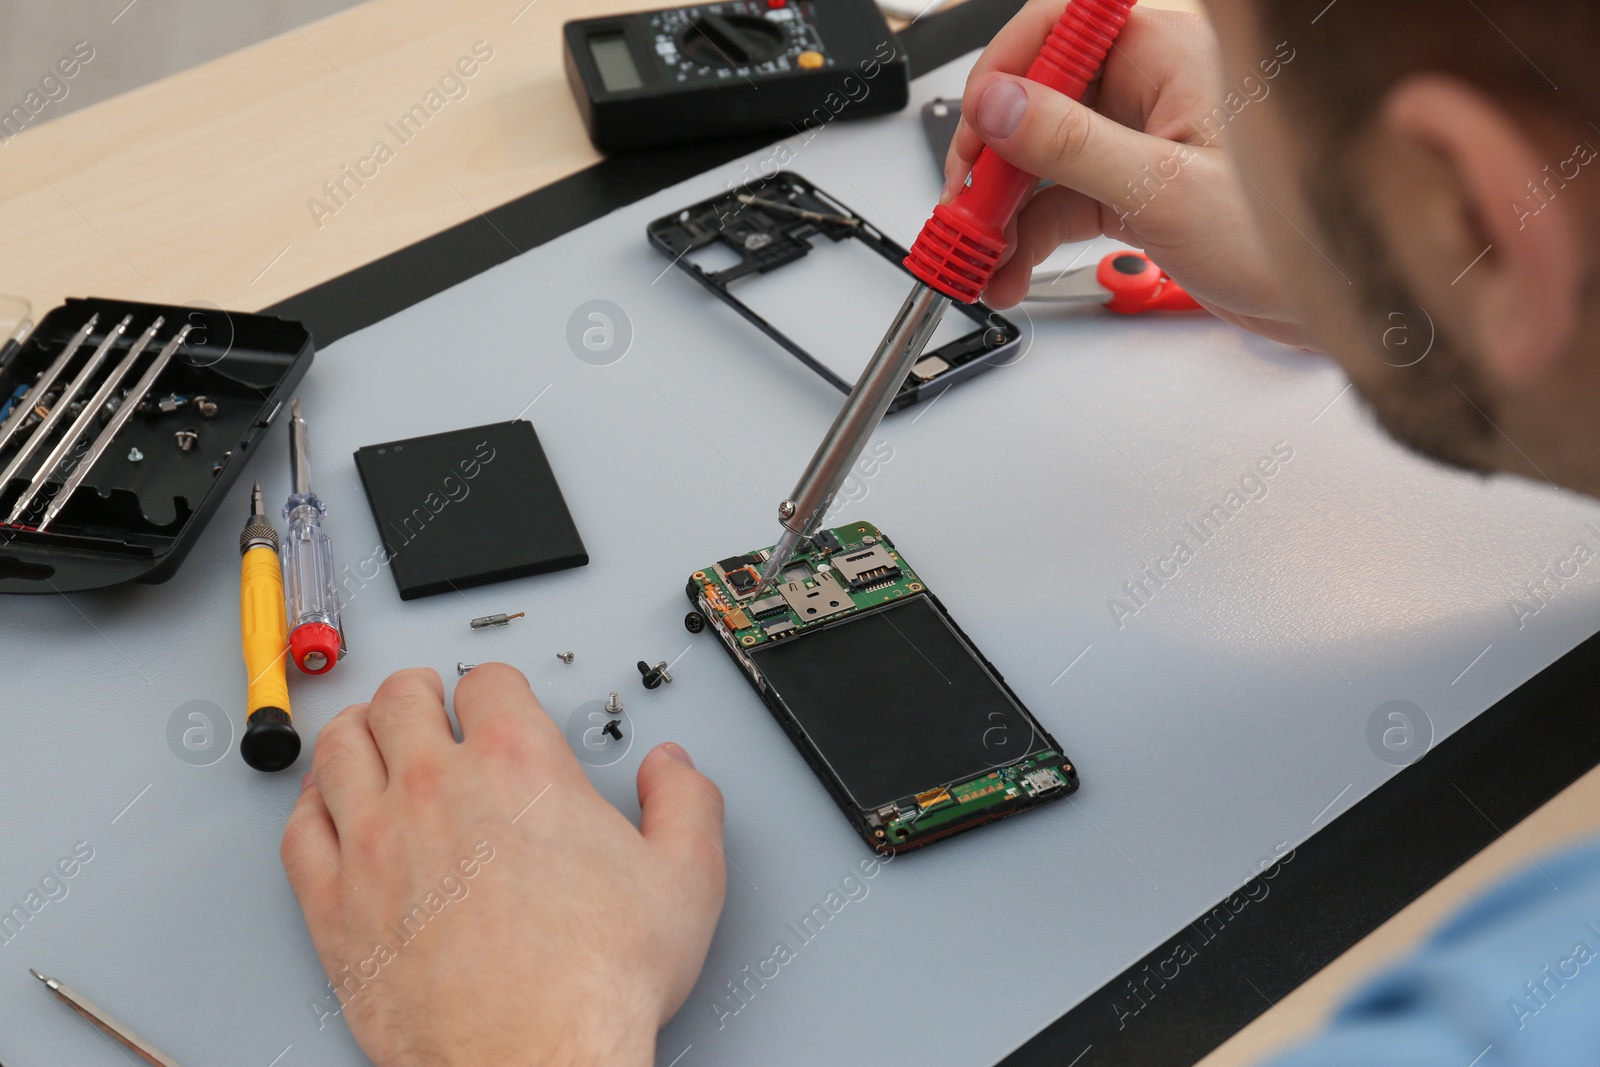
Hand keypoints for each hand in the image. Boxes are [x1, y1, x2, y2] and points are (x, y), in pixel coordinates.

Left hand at [280, 665, 726, 1066]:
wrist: (536, 1061)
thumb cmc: (596, 982)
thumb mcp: (686, 877)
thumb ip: (686, 802)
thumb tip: (672, 769)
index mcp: (518, 765)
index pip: (488, 683)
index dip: (496, 685)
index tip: (496, 697)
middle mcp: (437, 789)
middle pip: (401, 699)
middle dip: (417, 689)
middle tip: (424, 697)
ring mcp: (375, 844)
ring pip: (339, 750)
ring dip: (355, 729)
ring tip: (366, 730)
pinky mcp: (335, 906)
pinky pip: (300, 830)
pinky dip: (308, 804)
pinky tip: (322, 804)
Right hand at [945, 5, 1308, 344]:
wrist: (1343, 299)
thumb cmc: (1290, 232)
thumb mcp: (1164, 189)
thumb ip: (1070, 145)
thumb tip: (997, 105)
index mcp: (1163, 53)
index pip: (1056, 27)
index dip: (1002, 74)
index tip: (973, 134)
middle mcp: (1146, 88)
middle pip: (1035, 101)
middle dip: (991, 163)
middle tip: (965, 215)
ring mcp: (1137, 140)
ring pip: (1041, 160)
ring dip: (1003, 214)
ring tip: (983, 263)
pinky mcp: (1135, 190)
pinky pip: (1061, 200)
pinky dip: (1029, 237)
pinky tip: (1011, 271)